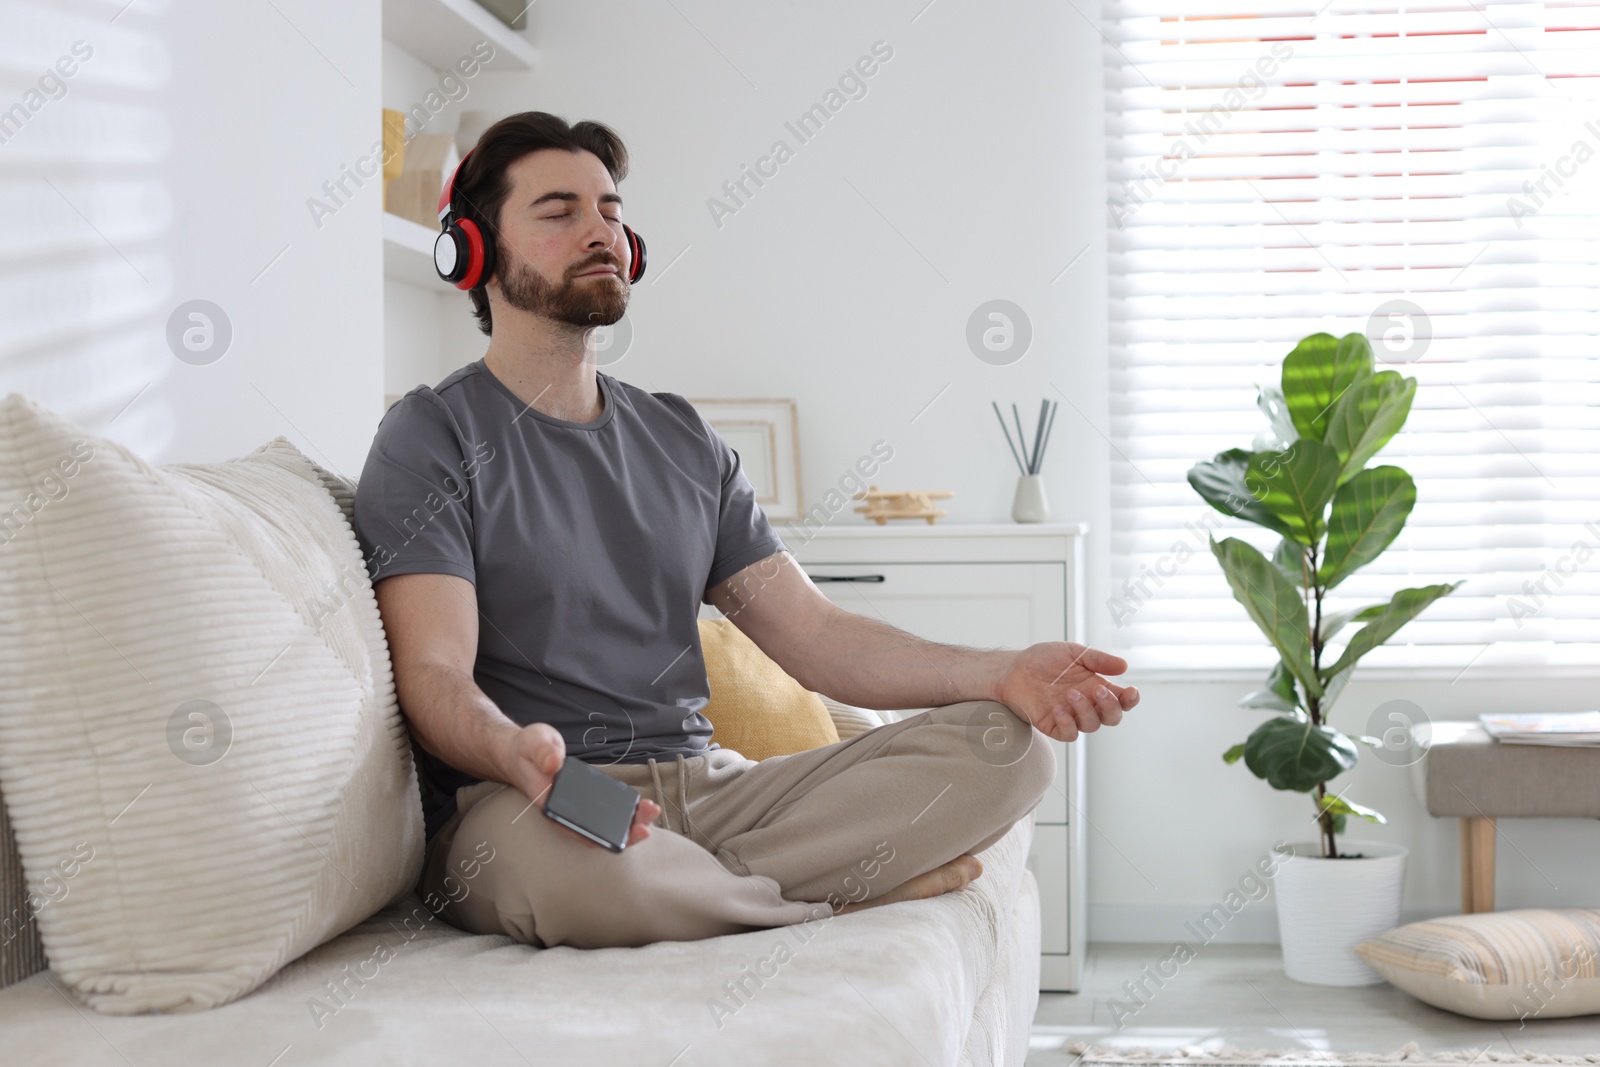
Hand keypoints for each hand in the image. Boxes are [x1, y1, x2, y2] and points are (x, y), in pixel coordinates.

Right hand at [494, 722, 660, 848]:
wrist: (521, 752)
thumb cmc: (527, 750)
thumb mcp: (533, 742)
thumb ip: (543, 752)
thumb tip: (554, 763)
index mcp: (550, 806)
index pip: (577, 829)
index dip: (602, 835)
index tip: (623, 830)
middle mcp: (564, 813)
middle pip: (596, 832)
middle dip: (625, 830)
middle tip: (647, 822)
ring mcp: (575, 808)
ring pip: (603, 824)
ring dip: (628, 821)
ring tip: (651, 811)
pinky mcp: (584, 800)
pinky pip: (605, 812)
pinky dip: (624, 812)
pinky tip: (641, 806)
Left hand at [994, 642, 1138, 741]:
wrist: (1013, 668)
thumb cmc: (1043, 659)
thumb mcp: (1073, 653)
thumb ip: (1097, 660)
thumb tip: (1124, 666)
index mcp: (1096, 687)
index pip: (1121, 700)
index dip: (1131, 700)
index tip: (1131, 691)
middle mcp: (1087, 704)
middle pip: (1112, 718)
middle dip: (1110, 706)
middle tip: (1097, 689)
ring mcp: (1071, 716)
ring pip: (1091, 726)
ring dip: (1085, 710)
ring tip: (1070, 693)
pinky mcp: (1053, 725)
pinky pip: (1069, 734)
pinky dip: (1067, 723)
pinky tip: (1058, 709)